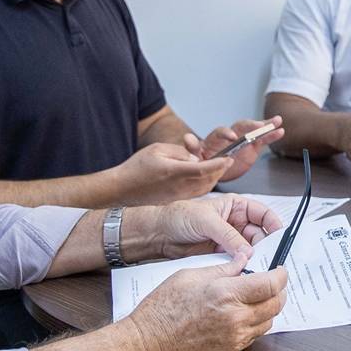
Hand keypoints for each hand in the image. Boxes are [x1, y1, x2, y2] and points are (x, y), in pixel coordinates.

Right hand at [114, 142, 232, 203]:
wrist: (122, 190)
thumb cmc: (137, 168)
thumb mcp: (157, 149)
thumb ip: (180, 152)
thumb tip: (197, 158)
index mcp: (174, 172)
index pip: (203, 168)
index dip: (219, 163)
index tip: (228, 158)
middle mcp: (179, 186)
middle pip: (208, 179)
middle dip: (221, 170)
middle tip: (228, 160)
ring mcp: (179, 196)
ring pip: (205, 187)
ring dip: (215, 177)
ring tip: (220, 167)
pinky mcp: (177, 201)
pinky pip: (198, 193)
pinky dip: (206, 184)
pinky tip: (206, 177)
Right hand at [125, 252, 288, 350]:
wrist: (147, 346)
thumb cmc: (161, 310)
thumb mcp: (189, 276)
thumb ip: (222, 269)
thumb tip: (242, 260)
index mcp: (226, 294)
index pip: (270, 284)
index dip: (280, 275)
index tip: (280, 269)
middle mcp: (236, 318)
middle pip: (276, 305)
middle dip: (279, 291)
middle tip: (273, 282)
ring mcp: (234, 337)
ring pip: (268, 322)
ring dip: (269, 308)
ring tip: (258, 297)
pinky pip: (254, 336)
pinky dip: (256, 323)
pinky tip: (244, 314)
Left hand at [146, 196, 283, 260]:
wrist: (160, 234)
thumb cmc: (179, 216)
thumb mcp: (206, 221)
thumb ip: (228, 235)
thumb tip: (247, 251)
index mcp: (236, 207)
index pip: (263, 215)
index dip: (274, 225)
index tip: (281, 237)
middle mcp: (236, 223)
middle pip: (261, 235)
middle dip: (266, 246)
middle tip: (270, 258)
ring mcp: (230, 240)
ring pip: (251, 250)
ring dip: (256, 259)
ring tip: (259, 268)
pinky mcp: (222, 255)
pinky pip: (239, 261)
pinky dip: (243, 267)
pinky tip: (245, 273)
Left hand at [186, 116, 285, 182]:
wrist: (212, 172)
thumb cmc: (202, 163)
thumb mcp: (195, 158)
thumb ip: (193, 148)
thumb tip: (188, 138)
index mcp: (214, 140)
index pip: (219, 132)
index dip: (225, 133)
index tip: (232, 137)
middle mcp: (229, 136)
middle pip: (240, 127)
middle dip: (250, 126)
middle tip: (258, 126)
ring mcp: (241, 141)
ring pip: (253, 130)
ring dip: (265, 125)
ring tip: (277, 121)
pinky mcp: (251, 147)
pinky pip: (262, 140)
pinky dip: (271, 135)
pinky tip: (280, 131)